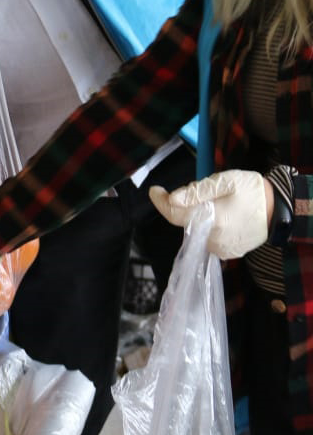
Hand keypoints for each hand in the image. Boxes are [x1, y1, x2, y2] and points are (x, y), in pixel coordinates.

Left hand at [148, 170, 272, 259]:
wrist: (279, 209)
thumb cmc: (252, 191)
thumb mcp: (225, 182)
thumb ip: (197, 191)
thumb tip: (172, 199)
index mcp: (212, 221)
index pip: (175, 215)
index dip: (161, 202)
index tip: (154, 190)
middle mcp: (214, 240)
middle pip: (185, 222)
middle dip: (187, 206)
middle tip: (204, 192)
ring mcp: (221, 249)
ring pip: (196, 231)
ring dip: (198, 218)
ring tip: (219, 204)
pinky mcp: (228, 253)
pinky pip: (208, 238)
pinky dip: (209, 227)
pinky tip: (223, 216)